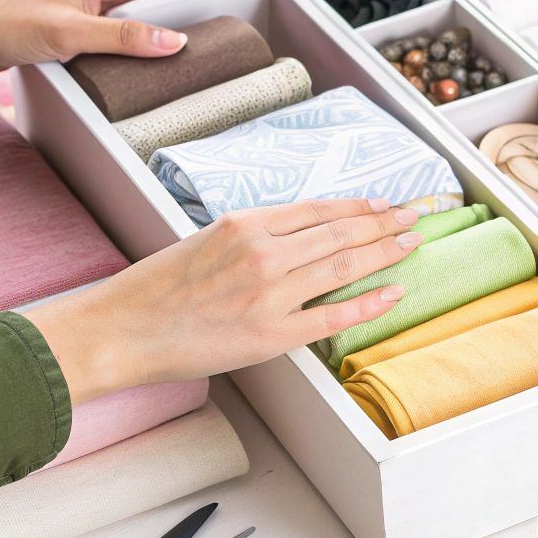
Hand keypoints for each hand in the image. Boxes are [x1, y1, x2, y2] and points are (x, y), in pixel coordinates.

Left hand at [0, 0, 186, 73]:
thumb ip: (124, 38)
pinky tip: (131, 76)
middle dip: (171, 32)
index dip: (189, 7)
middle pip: (152, 9)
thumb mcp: (71, 31)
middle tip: (195, 60)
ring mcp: (87, 9)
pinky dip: (123, 57)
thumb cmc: (8, 20)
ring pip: (132, 29)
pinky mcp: (75, 29)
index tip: (211, 32)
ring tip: (167, 71)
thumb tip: (173, 42)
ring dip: (145, 48)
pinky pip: (112, 42)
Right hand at [23, 199, 423, 402]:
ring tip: (411, 243)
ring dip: (385, 251)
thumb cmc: (156, 289)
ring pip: (344, 264)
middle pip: (340, 232)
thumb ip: (249, 238)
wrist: (123, 330)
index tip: (383, 203)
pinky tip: (394, 291)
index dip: (358, 205)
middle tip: (414, 217)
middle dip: (384, 222)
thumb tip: (293, 239)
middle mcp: (263, 253)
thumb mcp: (203, 242)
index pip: (318, 209)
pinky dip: (369, 301)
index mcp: (244, 225)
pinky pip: (333, 314)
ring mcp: (271, 294)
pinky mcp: (272, 334)